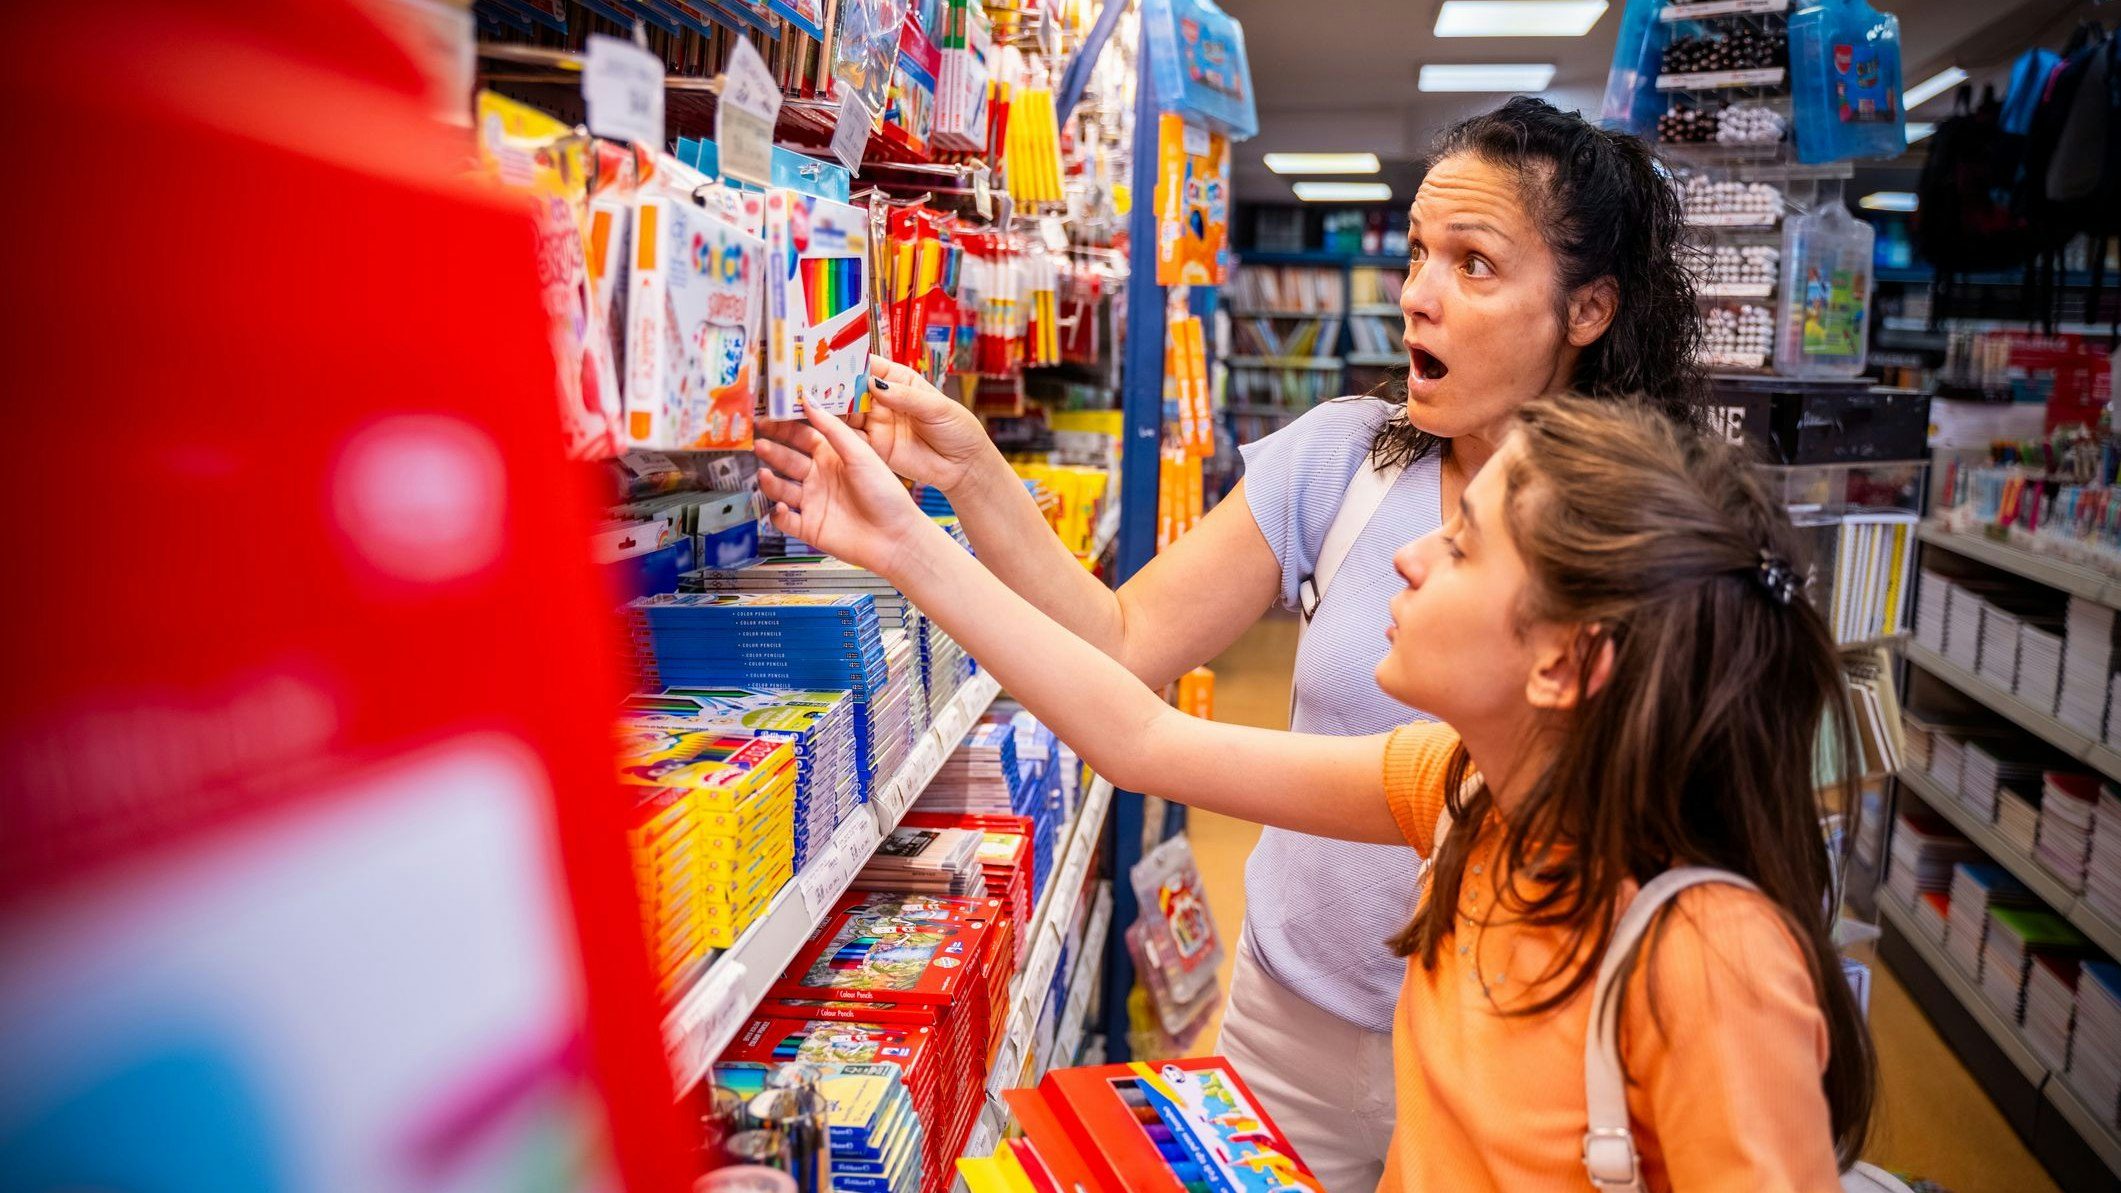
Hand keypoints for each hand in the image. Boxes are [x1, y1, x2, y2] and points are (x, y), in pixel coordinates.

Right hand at [755, 398, 936, 578]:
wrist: (896, 538)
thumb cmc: (886, 494)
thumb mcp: (860, 454)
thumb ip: (832, 428)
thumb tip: (809, 399)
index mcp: (832, 456)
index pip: (802, 436)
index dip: (783, 427)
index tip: (766, 417)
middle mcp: (820, 477)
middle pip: (787, 460)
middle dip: (772, 452)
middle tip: (758, 443)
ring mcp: (812, 502)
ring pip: (781, 489)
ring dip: (770, 482)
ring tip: (765, 475)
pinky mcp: (809, 527)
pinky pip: (784, 520)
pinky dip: (777, 514)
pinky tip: (780, 507)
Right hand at [757, 355, 991, 492]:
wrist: (964, 468)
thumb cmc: (958, 430)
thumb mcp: (936, 408)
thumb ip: (905, 397)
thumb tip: (875, 383)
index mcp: (896, 381)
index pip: (864, 366)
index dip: (842, 362)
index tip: (818, 358)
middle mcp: (880, 400)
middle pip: (845, 390)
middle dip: (822, 388)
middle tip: (796, 385)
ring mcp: (874, 425)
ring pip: (840, 415)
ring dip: (819, 413)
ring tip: (794, 409)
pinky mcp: (872, 450)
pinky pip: (846, 441)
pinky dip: (829, 437)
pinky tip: (810, 434)